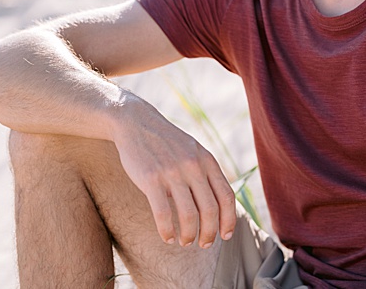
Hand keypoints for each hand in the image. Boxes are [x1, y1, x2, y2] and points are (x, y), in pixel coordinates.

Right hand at [111, 101, 236, 249]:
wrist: (136, 122)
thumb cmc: (165, 142)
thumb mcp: (192, 150)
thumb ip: (205, 172)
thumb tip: (218, 204)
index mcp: (207, 160)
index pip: (227, 196)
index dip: (229, 220)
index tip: (225, 235)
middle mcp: (193, 166)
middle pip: (210, 210)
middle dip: (210, 233)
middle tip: (204, 244)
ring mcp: (172, 172)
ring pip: (189, 215)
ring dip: (189, 235)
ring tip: (185, 242)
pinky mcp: (151, 179)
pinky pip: (164, 213)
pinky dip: (167, 230)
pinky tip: (167, 237)